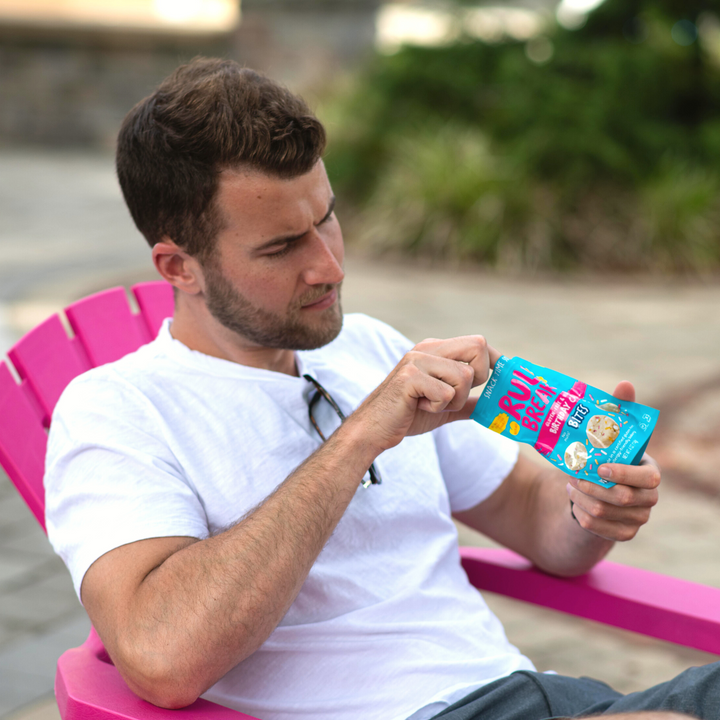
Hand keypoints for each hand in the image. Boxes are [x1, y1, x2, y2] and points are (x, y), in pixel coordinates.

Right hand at [348, 336, 499, 453]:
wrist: (374, 429)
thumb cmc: (407, 415)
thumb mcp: (444, 407)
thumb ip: (466, 402)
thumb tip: (490, 406)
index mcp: (436, 350)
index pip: (478, 344)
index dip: (493, 363)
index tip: (495, 383)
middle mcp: (427, 348)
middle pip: (478, 348)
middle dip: (477, 378)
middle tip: (454, 396)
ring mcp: (417, 360)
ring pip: (464, 376)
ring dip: (454, 400)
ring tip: (431, 404)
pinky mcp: (409, 377)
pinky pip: (446, 393)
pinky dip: (438, 408)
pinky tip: (419, 407)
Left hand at [565, 381, 660, 541]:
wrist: (591, 491)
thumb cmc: (603, 458)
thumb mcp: (608, 436)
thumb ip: (618, 411)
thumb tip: (625, 384)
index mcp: (650, 472)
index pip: (648, 479)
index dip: (623, 474)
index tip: (599, 467)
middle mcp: (649, 498)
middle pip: (623, 498)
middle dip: (593, 485)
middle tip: (574, 475)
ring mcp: (638, 518)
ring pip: (605, 512)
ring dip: (582, 497)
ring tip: (571, 485)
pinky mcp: (623, 534)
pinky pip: (597, 528)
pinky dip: (581, 514)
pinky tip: (575, 502)